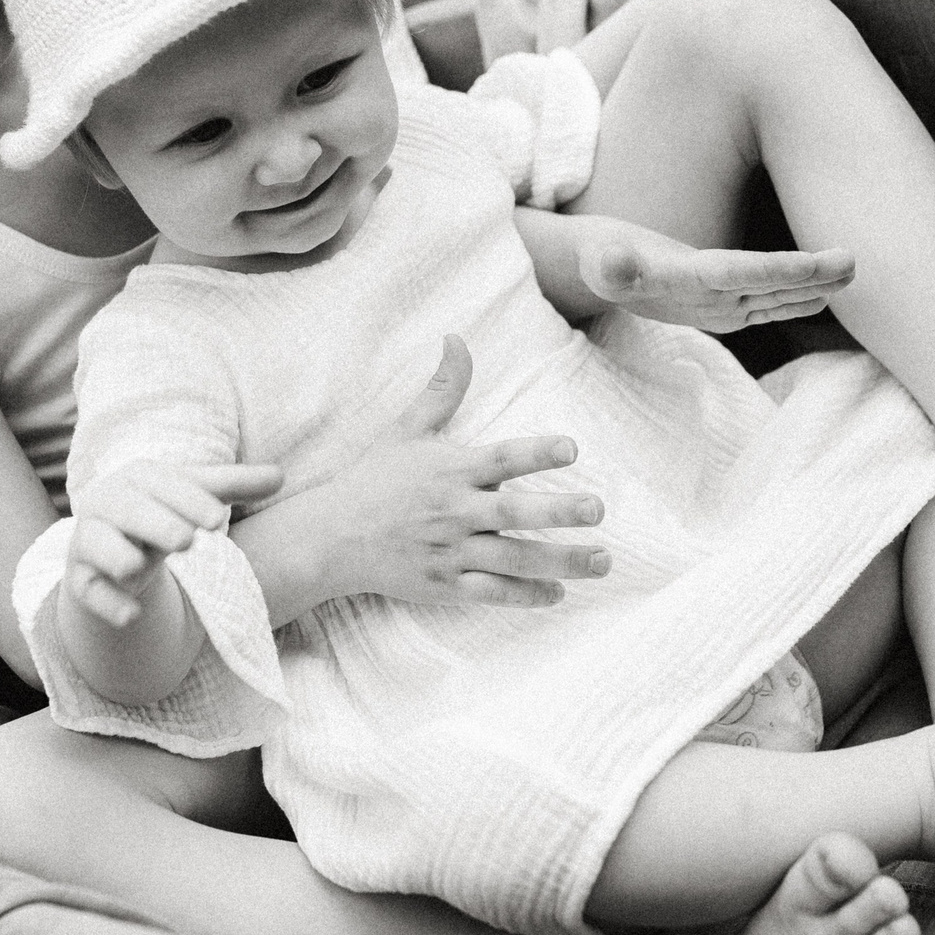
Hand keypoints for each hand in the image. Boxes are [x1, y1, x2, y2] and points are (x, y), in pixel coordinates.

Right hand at [66, 459, 282, 627]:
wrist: (113, 553)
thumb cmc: (162, 515)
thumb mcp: (196, 500)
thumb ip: (235, 486)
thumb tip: (279, 475)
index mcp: (137, 478)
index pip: (161, 483)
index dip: (189, 501)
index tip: (218, 521)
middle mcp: (106, 503)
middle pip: (128, 510)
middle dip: (156, 523)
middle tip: (187, 541)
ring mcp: (89, 542)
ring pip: (97, 544)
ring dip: (120, 556)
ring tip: (139, 567)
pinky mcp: (81, 580)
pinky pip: (88, 591)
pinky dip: (109, 603)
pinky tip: (132, 615)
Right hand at [312, 335, 609, 607]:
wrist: (331, 536)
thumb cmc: (375, 479)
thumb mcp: (408, 429)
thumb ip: (442, 388)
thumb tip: (457, 338)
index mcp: (451, 470)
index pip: (501, 458)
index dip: (536, 453)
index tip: (572, 448)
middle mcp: (454, 511)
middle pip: (512, 512)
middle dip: (558, 512)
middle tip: (598, 508)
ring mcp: (449, 551)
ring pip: (512, 558)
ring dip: (560, 560)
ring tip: (602, 559)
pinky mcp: (444, 585)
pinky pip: (492, 594)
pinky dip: (525, 596)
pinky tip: (559, 593)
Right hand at [577, 222, 852, 332]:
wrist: (598, 279)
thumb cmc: (599, 258)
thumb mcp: (600, 259)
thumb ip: (612, 265)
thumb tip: (612, 261)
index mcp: (688, 285)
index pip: (742, 274)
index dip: (782, 270)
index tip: (819, 264)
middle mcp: (711, 303)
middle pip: (771, 289)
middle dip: (813, 278)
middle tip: (853, 262)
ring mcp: (720, 310)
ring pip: (777, 298)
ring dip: (815, 287)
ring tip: (851, 269)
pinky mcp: (724, 308)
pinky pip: (770, 305)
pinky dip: (799, 297)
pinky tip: (825, 291)